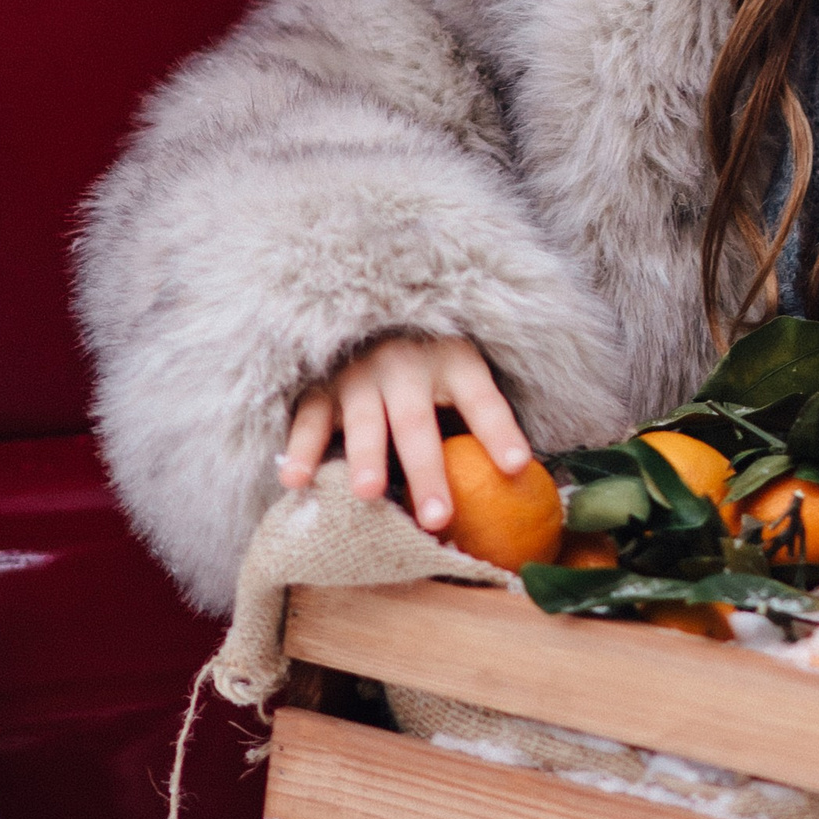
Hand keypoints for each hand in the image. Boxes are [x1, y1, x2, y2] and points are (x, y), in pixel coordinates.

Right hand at [278, 336, 532, 535]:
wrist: (365, 299)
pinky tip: (295, 482)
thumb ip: (482, 416)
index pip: (482, 399)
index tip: (518, 467)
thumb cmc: (429, 358)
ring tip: (368, 494)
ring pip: (364, 421)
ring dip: (365, 458)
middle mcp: (407, 365)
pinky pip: (310, 418)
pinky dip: (302, 450)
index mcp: (453, 361)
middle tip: (436, 518)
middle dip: (428, 471)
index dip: (499, 431)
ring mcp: (360, 374)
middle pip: (418, 424)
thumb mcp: (462, 369)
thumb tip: (523, 476)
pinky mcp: (321, 385)